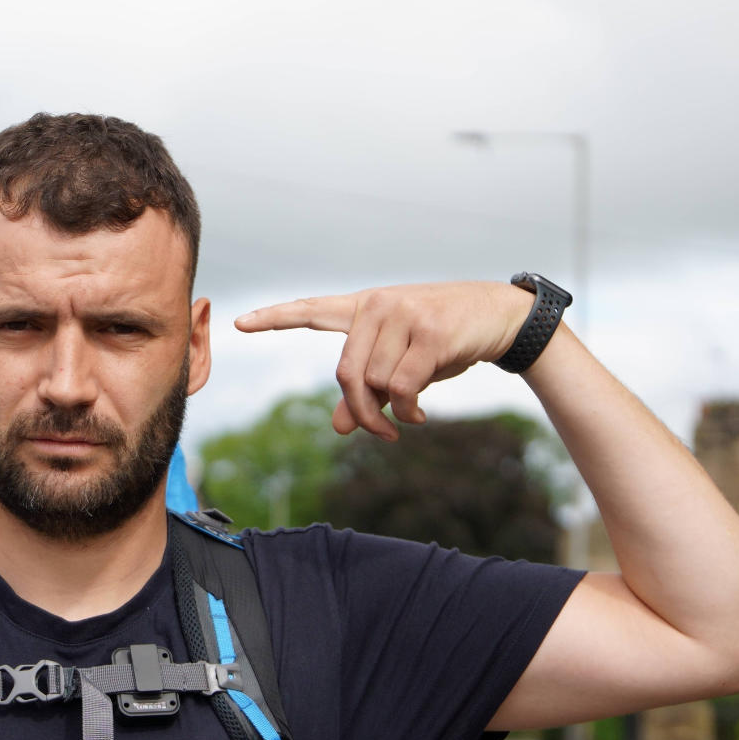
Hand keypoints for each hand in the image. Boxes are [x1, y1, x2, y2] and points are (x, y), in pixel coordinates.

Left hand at [234, 281, 533, 439]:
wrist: (498, 315)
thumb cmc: (443, 341)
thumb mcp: (400, 363)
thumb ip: (366, 391)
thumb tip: (337, 427)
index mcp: (364, 308)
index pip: (311, 310)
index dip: (275, 318)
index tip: (240, 322)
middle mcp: (377, 306)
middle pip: (346, 374)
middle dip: (359, 412)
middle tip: (380, 433)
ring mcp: (403, 315)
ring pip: (375, 383)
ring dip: (391, 413)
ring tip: (410, 415)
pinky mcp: (428, 332)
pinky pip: (401, 387)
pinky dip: (407, 411)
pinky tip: (419, 414)